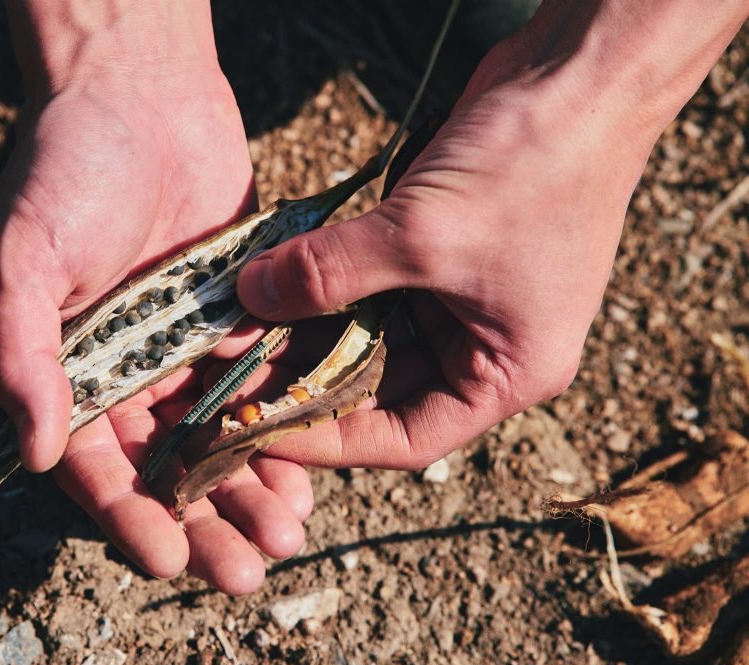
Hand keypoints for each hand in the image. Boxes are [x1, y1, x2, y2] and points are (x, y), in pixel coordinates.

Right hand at [0, 2, 310, 593]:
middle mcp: (130, 372)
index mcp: (72, 373)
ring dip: (254, 489)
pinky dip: (285, 424)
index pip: (98, 466)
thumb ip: (20, 355)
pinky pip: (263, 383)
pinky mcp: (241, 317)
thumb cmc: (65, 169)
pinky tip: (314, 466)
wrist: (139, 93)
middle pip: (169, 469)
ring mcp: (187, 349)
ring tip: (289, 534)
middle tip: (248, 572)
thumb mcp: (23, 258)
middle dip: (207, 523)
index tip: (168, 558)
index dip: (130, 518)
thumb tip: (36, 454)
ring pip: (223, 438)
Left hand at [235, 1, 747, 469]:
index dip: (329, 440)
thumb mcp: (421, 235)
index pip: (405, 436)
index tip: (261, 430)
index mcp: (507, 372)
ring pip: (370, 333)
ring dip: (309, 329)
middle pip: (381, 386)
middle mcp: (486, 345)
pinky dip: (326, 284)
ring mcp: (463, 297)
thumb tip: (251, 296)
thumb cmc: (533, 166)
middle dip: (307, 379)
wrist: (579, 74)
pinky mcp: (441, 252)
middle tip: (236, 375)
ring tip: (242, 330)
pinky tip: (275, 282)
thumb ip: (330, 273)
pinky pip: (372, 286)